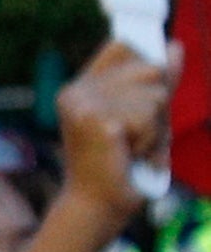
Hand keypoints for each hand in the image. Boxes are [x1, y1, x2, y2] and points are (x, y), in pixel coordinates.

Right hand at [54, 39, 172, 225]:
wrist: (97, 206)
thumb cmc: (120, 164)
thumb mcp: (143, 116)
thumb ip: (157, 83)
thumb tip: (174, 46)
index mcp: (80, 86)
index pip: (123, 46)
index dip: (146, 60)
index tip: (154, 78)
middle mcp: (77, 90)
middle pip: (150, 69)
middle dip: (157, 102)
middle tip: (136, 134)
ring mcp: (84, 105)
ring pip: (154, 96)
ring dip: (155, 127)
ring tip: (132, 148)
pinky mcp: (99, 121)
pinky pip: (150, 118)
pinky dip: (150, 141)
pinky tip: (129, 156)